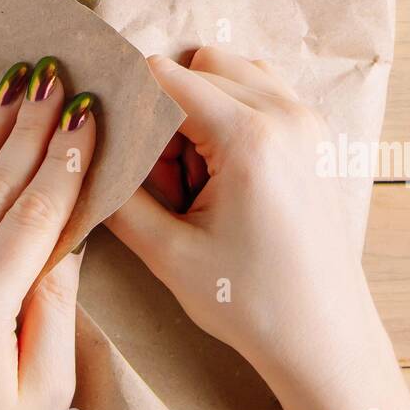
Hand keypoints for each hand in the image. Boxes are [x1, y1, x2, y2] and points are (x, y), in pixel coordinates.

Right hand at [107, 48, 409, 409]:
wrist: (326, 341)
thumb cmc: (252, 304)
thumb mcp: (167, 254)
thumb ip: (118, 192)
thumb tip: (82, 150)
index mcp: (249, 137)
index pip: (165, 75)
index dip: (128, 98)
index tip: (106, 134)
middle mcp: (285, 113)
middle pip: (196, 68)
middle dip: (166, 111)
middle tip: (164, 180)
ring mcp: (307, 120)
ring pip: (229, 71)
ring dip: (200, 104)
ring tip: (195, 173)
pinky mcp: (315, 135)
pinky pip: (260, 90)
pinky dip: (230, 111)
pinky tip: (221, 169)